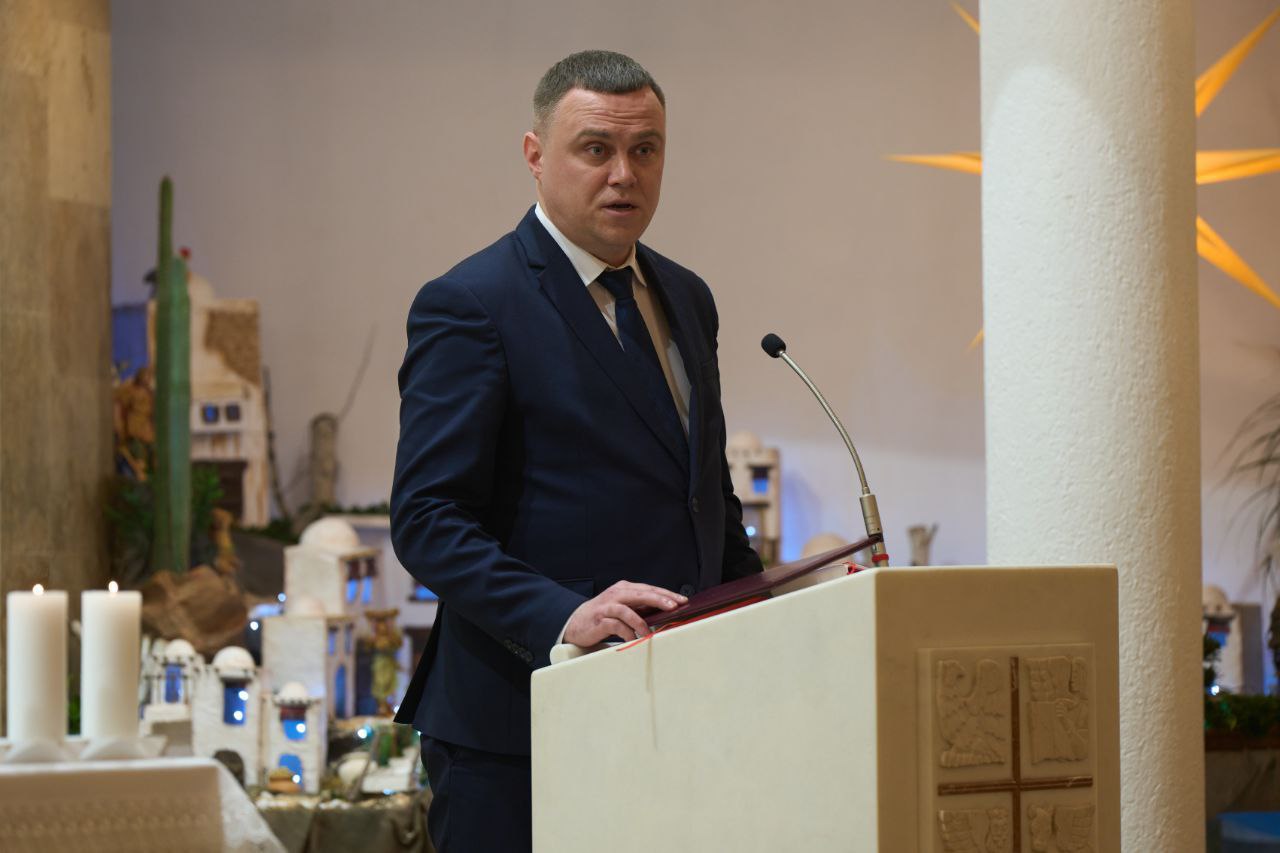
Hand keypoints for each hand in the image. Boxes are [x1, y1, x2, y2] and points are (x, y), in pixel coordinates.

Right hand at [563, 581, 687, 645]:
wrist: (576, 623)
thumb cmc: (604, 615)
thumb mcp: (623, 607)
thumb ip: (640, 607)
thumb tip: (665, 612)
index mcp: (624, 588)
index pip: (649, 589)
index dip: (666, 594)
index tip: (682, 600)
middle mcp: (616, 594)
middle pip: (641, 594)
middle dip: (659, 600)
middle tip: (673, 607)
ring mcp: (607, 606)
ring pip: (628, 609)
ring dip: (641, 622)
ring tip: (649, 633)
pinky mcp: (600, 619)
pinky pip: (616, 625)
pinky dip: (627, 633)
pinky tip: (633, 639)